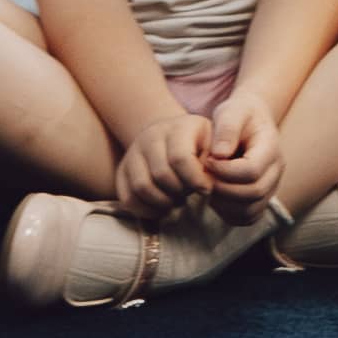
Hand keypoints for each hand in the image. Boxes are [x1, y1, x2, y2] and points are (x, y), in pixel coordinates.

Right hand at [109, 102, 222, 225]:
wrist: (173, 138)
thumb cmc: (201, 145)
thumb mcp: (214, 144)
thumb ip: (216, 160)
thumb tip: (209, 183)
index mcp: (178, 127)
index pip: (180, 157)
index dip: (195, 179)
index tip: (206, 190)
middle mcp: (150, 137)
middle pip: (161, 175)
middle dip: (180, 191)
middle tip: (189, 193)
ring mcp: (133, 153)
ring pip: (142, 187)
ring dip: (163, 202)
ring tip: (177, 200)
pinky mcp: (122, 171)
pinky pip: (127, 197)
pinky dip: (146, 210)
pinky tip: (162, 208)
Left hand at [192, 89, 287, 215]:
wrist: (249, 121)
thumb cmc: (238, 114)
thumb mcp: (231, 111)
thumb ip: (226, 128)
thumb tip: (220, 154)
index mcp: (271, 147)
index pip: (251, 170)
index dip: (224, 171)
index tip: (207, 160)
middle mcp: (276, 170)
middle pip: (253, 193)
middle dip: (222, 188)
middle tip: (203, 176)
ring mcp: (271, 187)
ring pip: (250, 210)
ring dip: (223, 203)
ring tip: (208, 185)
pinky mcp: (261, 199)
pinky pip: (247, 217)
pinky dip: (228, 213)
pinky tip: (215, 196)